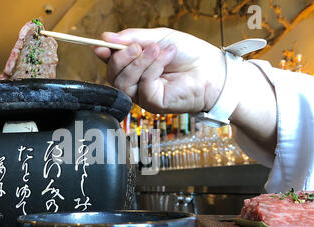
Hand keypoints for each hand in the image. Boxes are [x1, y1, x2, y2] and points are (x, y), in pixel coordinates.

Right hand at [93, 28, 224, 113]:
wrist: (211, 68)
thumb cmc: (188, 54)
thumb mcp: (158, 37)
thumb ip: (133, 38)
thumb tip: (106, 38)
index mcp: (135, 67)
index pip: (112, 64)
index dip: (105, 54)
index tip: (102, 45)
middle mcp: (136, 83)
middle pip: (113, 75)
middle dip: (121, 58)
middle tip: (137, 46)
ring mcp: (143, 95)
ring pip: (123, 82)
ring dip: (138, 62)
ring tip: (156, 49)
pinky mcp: (153, 103)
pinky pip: (142, 85)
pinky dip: (152, 68)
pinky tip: (166, 57)